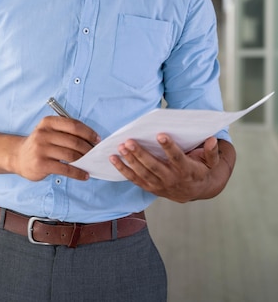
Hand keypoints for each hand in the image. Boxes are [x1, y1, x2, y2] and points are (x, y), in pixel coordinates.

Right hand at [14, 115, 99, 181]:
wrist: (18, 157)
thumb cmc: (39, 144)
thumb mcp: (48, 131)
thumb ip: (65, 132)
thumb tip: (90, 140)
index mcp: (48, 122)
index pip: (73, 125)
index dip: (88, 132)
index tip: (97, 139)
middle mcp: (43, 134)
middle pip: (74, 141)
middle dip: (88, 148)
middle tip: (95, 154)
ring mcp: (41, 149)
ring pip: (71, 155)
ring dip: (85, 160)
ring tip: (91, 164)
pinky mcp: (42, 164)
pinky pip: (65, 169)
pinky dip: (78, 173)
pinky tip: (84, 175)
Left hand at [109, 134, 228, 201]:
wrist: (194, 191)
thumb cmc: (200, 170)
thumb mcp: (211, 162)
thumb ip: (211, 152)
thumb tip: (212, 140)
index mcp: (187, 171)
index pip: (177, 158)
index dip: (169, 147)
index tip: (160, 134)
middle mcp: (172, 179)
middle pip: (154, 166)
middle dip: (141, 154)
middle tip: (130, 141)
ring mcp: (159, 185)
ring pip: (142, 173)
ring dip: (130, 160)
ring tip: (120, 147)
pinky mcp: (150, 187)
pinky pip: (135, 179)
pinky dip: (123, 170)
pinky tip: (113, 159)